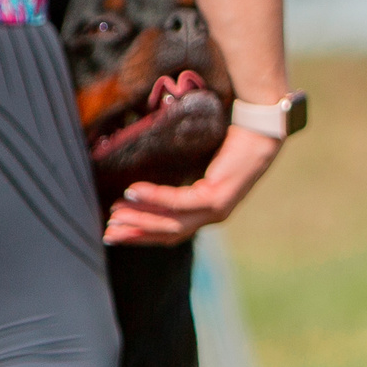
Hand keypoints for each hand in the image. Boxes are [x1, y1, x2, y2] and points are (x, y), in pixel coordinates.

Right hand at [103, 125, 278, 245]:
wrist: (257, 131)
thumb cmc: (225, 144)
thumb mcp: (195, 168)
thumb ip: (175, 182)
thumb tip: (138, 185)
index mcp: (206, 212)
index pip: (170, 232)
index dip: (142, 234)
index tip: (114, 233)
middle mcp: (213, 216)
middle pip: (169, 234)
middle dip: (137, 233)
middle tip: (109, 230)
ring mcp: (216, 209)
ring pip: (172, 222)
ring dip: (141, 218)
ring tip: (115, 212)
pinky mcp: (217, 196)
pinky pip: (180, 201)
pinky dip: (154, 197)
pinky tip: (132, 192)